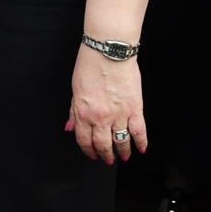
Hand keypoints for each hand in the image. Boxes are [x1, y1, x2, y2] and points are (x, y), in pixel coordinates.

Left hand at [64, 47, 146, 164]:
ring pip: (121, 142)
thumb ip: (73, 111)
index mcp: (83, 112)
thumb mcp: (75, 90)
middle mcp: (100, 117)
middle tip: (108, 159)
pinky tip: (141, 148)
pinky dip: (141, 142)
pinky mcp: (135, 109)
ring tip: (123, 157)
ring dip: (122, 152)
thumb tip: (69, 127)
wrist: (108, 51)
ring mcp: (118, 114)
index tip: (92, 155)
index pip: (84, 140)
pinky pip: (139, 131)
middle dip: (105, 155)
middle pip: (102, 145)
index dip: (88, 150)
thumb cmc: (90, 66)